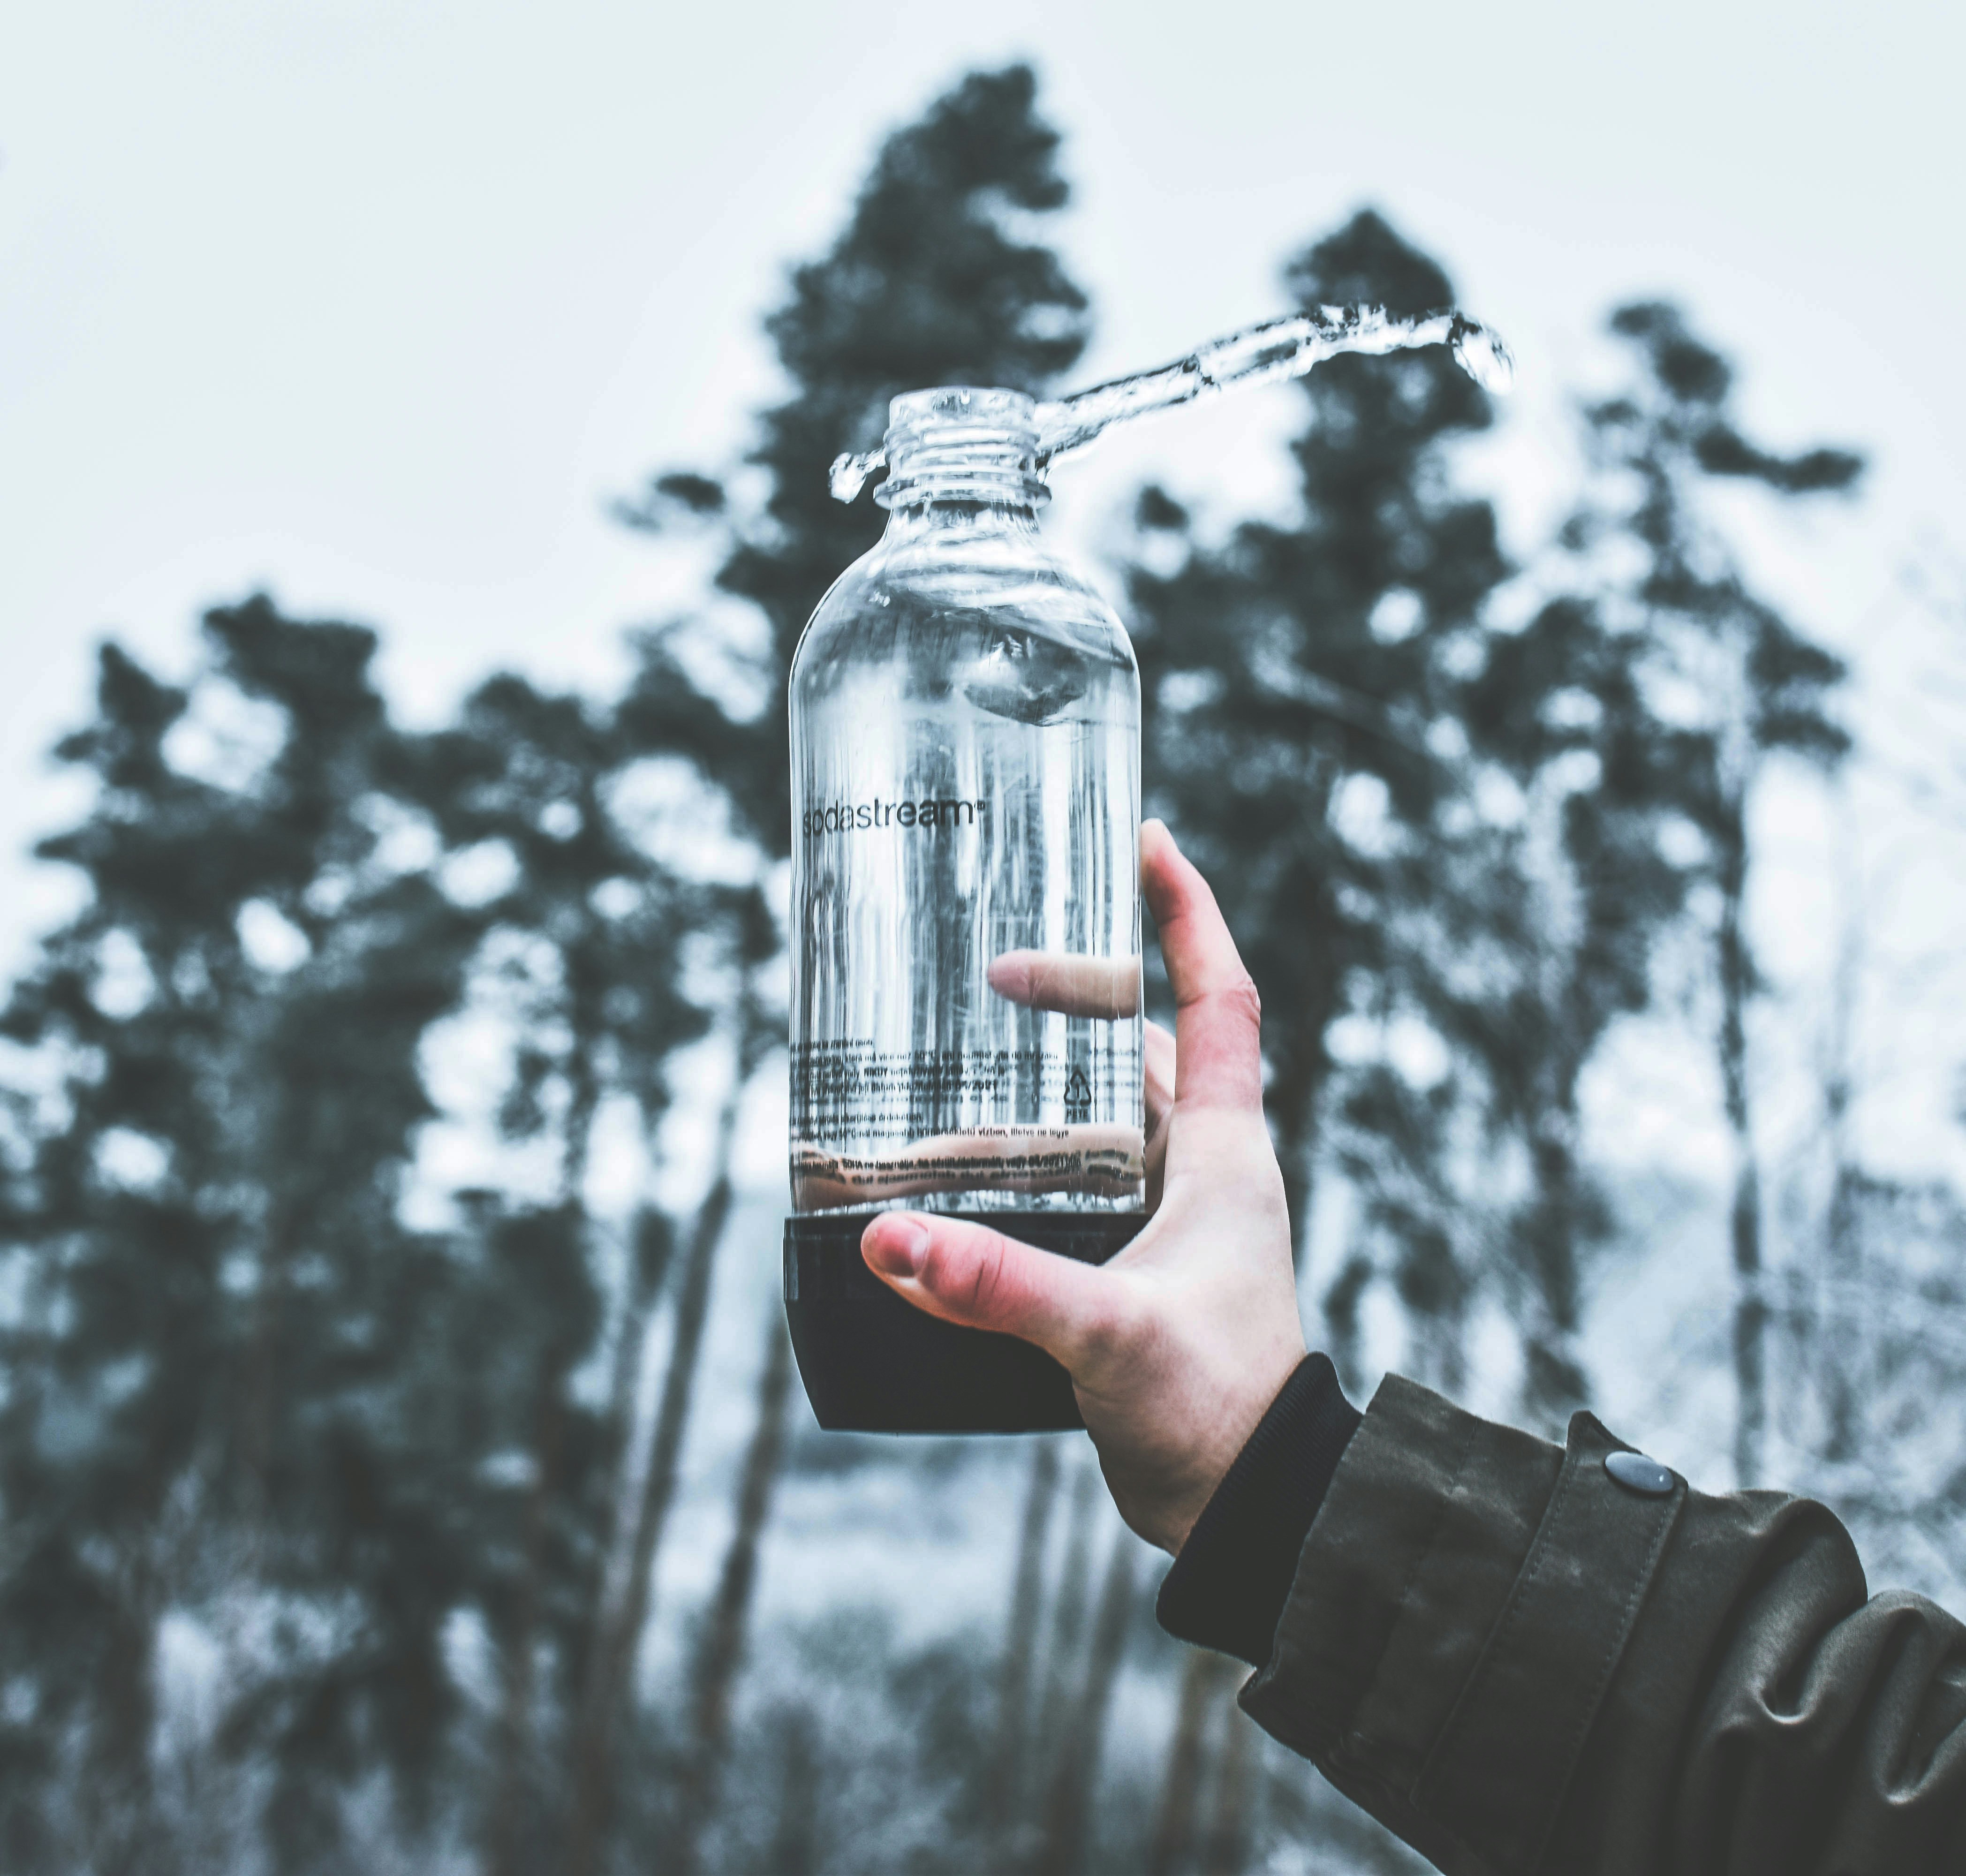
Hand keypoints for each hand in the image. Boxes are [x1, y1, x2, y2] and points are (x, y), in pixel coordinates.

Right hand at [861, 819, 1305, 1553]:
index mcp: (1225, 1150)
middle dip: (1071, 995)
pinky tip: (949, 1181)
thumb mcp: (1108, 1336)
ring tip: (942, 1077)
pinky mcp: (1131, 1264)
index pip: (1220, 999)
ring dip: (1029, 1092)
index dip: (1188, 914)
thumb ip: (1000, 1287)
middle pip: (1141, 1044)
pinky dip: (1016, 1165)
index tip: (1146, 839)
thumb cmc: (1219, 1411)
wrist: (1249, 1510)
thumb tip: (886, 1241)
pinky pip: (1072, 1181)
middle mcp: (1201, 1167)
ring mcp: (1167, 1215)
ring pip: (1097, 1116)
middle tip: (988, 970)